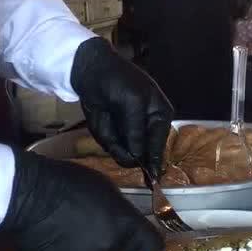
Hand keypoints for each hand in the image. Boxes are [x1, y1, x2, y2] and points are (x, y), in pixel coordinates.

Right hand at [0, 149, 163, 250]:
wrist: (27, 193)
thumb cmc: (68, 181)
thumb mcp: (105, 187)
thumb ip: (120, 210)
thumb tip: (125, 221)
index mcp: (126, 227)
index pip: (153, 246)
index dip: (148, 243)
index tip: (143, 240)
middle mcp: (110, 250)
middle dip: (115, 246)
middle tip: (98, 229)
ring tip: (72, 233)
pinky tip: (53, 240)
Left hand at [71, 37, 173, 178]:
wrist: (91, 71)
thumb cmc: (118, 80)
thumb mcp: (132, 102)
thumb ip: (135, 131)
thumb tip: (137, 156)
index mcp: (161, 117)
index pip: (159, 144)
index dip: (155, 162)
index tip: (153, 179)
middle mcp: (148, 128)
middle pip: (141, 153)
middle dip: (126, 147)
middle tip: (114, 125)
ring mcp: (130, 133)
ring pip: (123, 152)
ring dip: (112, 140)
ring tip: (107, 116)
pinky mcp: (115, 134)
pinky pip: (110, 145)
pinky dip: (104, 135)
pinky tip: (102, 117)